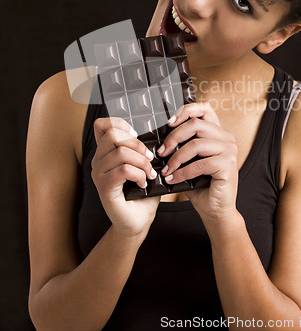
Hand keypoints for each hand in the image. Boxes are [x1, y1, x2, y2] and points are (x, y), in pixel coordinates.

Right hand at [91, 117, 159, 238]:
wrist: (138, 221)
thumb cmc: (142, 193)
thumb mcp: (144, 165)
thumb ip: (142, 149)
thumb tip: (158, 135)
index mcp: (106, 152)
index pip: (102, 125)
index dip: (119, 123)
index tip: (135, 134)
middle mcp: (98, 161)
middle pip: (112, 135)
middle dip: (137, 144)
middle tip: (149, 159)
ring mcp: (98, 174)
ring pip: (120, 153)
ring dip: (142, 162)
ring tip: (149, 174)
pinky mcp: (104, 187)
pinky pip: (123, 170)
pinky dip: (139, 175)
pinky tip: (143, 183)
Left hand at [157, 102, 238, 220]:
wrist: (216, 210)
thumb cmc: (201, 185)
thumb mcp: (189, 160)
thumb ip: (182, 145)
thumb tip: (159, 137)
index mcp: (218, 133)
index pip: (205, 108)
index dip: (186, 111)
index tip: (169, 123)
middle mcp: (227, 138)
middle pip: (196, 125)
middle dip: (173, 138)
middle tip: (161, 153)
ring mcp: (229, 151)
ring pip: (196, 144)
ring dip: (176, 158)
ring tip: (165, 170)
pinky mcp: (228, 165)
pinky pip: (199, 164)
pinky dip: (182, 172)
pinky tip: (173, 179)